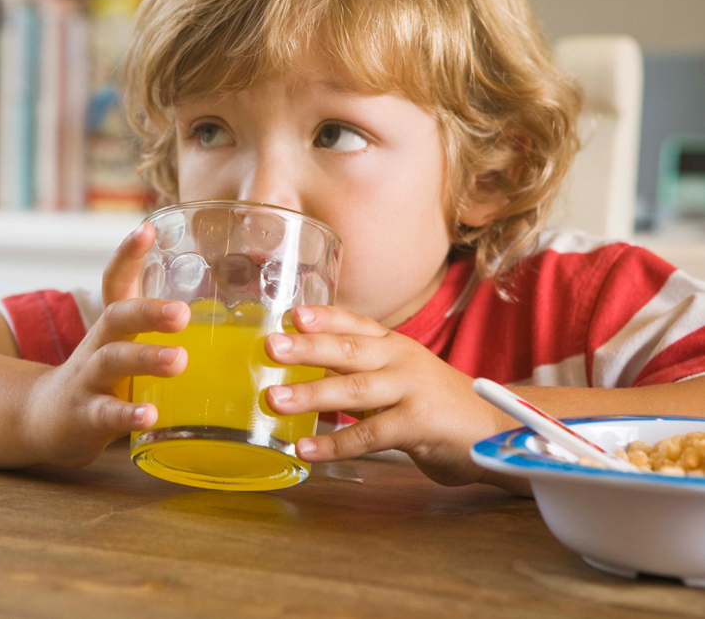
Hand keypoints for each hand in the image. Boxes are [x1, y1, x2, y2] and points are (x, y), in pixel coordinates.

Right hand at [24, 223, 189, 467]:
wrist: (47, 418)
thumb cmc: (107, 376)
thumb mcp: (129, 344)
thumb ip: (165, 326)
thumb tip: (231, 306)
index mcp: (115, 324)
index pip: (116, 280)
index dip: (128, 254)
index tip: (147, 229)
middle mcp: (99, 344)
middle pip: (117, 316)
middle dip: (148, 311)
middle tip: (183, 313)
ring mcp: (88, 379)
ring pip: (112, 361)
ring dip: (145, 358)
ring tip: (178, 360)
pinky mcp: (85, 416)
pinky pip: (105, 413)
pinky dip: (128, 414)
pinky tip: (150, 416)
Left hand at [263, 305, 509, 485]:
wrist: (494, 430)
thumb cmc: (435, 404)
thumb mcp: (397, 378)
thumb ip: (357, 374)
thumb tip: (305, 373)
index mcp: (394, 345)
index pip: (355, 324)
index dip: (324, 317)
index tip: (291, 314)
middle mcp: (401, 360)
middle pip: (348, 350)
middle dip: (307, 348)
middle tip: (270, 347)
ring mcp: (411, 390)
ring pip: (354, 390)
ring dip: (310, 395)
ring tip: (274, 400)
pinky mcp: (418, 425)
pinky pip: (369, 435)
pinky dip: (334, 444)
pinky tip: (306, 450)